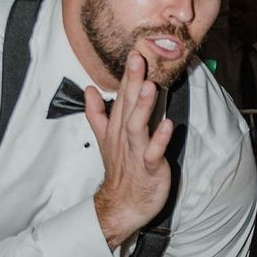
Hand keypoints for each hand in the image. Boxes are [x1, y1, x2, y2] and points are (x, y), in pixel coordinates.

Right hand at [87, 53, 174, 246]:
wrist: (122, 205)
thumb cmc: (120, 170)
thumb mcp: (105, 138)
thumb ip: (97, 113)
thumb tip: (88, 89)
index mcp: (117, 128)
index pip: (121, 97)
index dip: (127, 75)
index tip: (134, 51)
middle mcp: (124, 136)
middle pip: (127, 105)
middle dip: (132, 82)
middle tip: (137, 58)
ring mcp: (136, 152)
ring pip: (137, 126)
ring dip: (143, 106)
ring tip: (150, 86)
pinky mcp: (149, 168)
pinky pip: (153, 153)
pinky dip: (160, 139)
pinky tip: (168, 124)